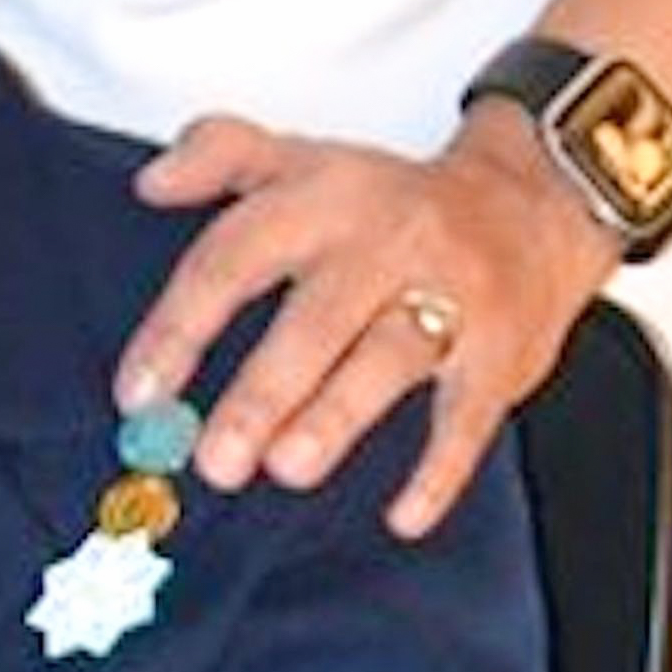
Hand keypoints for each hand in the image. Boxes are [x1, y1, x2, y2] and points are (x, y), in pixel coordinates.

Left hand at [122, 113, 614, 534]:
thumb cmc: (394, 201)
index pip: (235, 257)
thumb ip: (219, 155)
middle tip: (214, 459)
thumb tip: (150, 182)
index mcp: (323, 198)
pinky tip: (403, 516)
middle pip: (316, 318)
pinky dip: (440, 470)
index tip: (137, 394)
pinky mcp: (500, 351)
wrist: (534, 204)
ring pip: (389, 358)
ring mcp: (449, 296)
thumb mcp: (304, 158)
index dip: (180, 327)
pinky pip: (469, 415)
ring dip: (337, 416)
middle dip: (263, 391)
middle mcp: (385, 243)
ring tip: (287, 469)